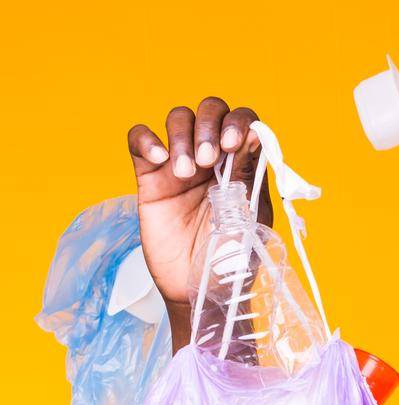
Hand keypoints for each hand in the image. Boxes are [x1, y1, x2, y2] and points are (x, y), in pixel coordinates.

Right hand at [126, 97, 272, 335]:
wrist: (200, 293)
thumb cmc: (230, 261)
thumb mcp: (248, 218)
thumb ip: (248, 176)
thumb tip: (252, 135)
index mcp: (242, 165)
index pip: (242, 122)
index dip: (238, 122)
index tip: (233, 144)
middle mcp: (213, 159)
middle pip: (209, 111)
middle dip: (209, 125)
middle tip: (209, 160)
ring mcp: (180, 165)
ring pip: (177, 119)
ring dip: (181, 136)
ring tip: (186, 172)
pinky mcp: (151, 177)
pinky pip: (140, 140)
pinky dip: (147, 139)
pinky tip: (159, 160)